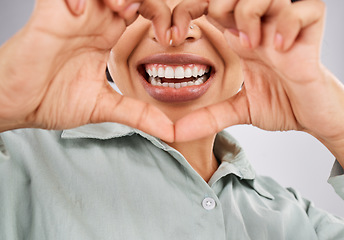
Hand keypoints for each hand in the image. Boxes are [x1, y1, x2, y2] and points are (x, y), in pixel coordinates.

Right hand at [0, 0, 173, 140]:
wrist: (16, 106)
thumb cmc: (52, 100)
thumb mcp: (104, 107)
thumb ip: (138, 114)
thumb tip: (170, 131)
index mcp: (108, 38)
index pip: (142, 11)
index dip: (160, 18)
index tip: (170, 39)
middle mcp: (94, 22)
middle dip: (150, 3)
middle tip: (160, 29)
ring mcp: (73, 17)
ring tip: (123, 12)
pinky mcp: (49, 16)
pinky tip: (79, 10)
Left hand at [173, 0, 343, 159]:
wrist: (314, 116)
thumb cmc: (282, 104)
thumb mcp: (239, 110)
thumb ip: (208, 117)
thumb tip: (174, 132)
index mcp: (240, 40)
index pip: (209, 8)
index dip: (186, 12)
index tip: (171, 36)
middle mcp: (260, 29)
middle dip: (218, 5)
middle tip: (222, 36)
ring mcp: (285, 29)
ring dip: (250, 14)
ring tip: (251, 45)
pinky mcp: (310, 36)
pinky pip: (304, 10)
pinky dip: (288, 23)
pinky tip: (280, 48)